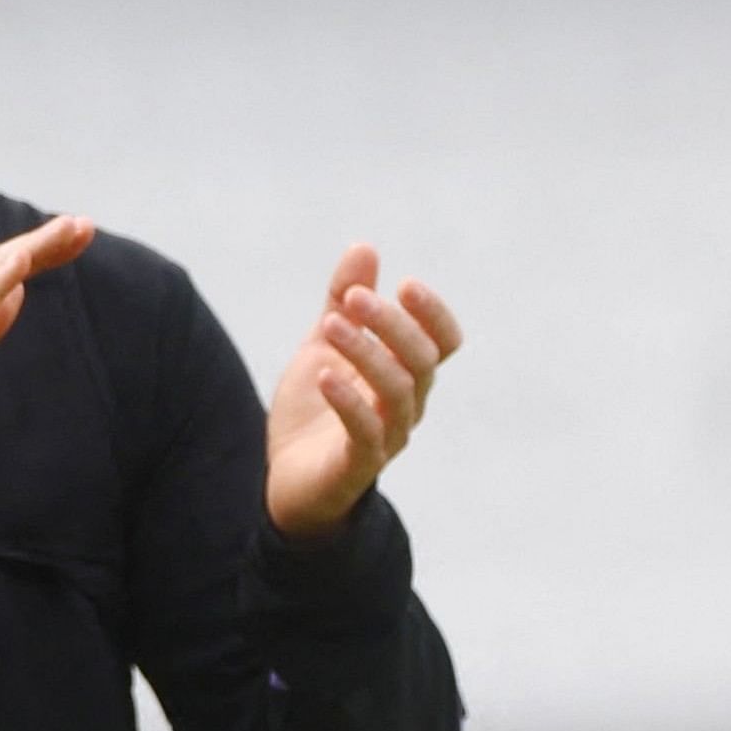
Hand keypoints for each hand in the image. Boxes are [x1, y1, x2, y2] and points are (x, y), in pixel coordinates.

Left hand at [265, 246, 462, 539]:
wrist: (287, 482)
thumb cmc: (313, 413)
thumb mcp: (323, 346)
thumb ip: (342, 301)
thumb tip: (364, 247)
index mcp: (405, 375)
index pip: (443, 342)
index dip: (433, 314)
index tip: (405, 285)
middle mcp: (406, 405)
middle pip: (421, 360)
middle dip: (391, 324)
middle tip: (355, 298)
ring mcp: (386, 436)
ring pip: (398, 391)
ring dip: (366, 352)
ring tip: (331, 325)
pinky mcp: (358, 464)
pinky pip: (366, 431)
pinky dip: (348, 400)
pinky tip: (325, 374)